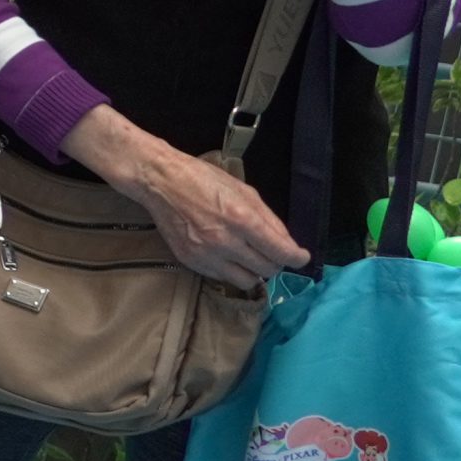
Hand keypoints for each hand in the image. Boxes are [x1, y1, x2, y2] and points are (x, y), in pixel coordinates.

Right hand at [71, 113, 309, 289]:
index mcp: (242, 219)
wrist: (160, 182)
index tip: (301, 257)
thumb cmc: (204, 179)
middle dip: (276, 262)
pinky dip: (231, 270)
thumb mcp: (244, 191)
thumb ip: (269, 219)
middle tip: (272, 253)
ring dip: (254, 271)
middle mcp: (225, 242)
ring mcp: (205, 255)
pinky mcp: (190, 261)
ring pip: (247, 281)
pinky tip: (228, 256)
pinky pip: (222, 278)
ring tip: (250, 258)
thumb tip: (287, 243)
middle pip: (267, 270)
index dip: (297, 257)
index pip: (281, 252)